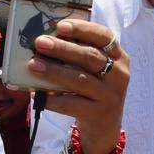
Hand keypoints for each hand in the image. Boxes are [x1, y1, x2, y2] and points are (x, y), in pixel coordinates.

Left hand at [29, 20, 127, 153]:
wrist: (105, 128)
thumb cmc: (94, 90)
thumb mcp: (95, 71)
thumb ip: (79, 54)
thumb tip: (48, 39)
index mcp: (119, 57)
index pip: (104, 36)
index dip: (83, 29)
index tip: (61, 26)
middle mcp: (119, 75)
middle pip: (89, 56)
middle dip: (63, 48)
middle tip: (40, 42)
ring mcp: (110, 95)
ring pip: (80, 79)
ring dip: (54, 71)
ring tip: (33, 65)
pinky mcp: (98, 114)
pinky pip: (71, 104)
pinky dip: (53, 99)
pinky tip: (37, 94)